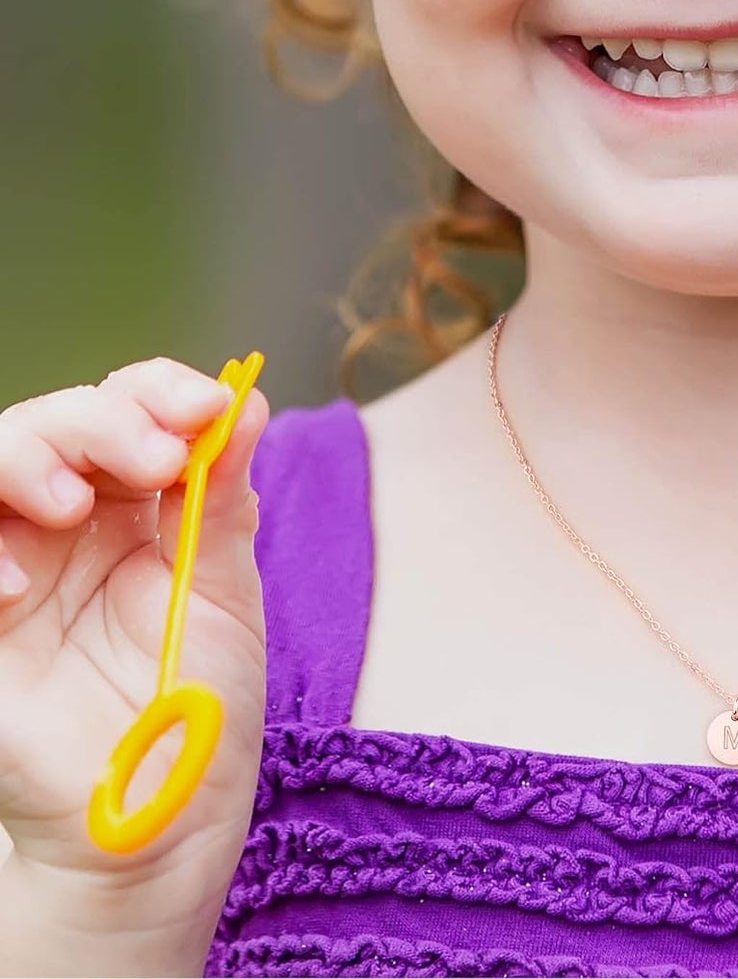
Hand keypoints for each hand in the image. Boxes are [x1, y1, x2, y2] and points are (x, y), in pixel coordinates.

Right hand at [0, 357, 268, 962]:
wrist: (168, 813)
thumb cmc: (203, 699)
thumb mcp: (224, 590)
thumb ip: (221, 500)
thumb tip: (246, 405)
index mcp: (141, 502)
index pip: (134, 410)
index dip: (162, 392)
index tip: (209, 406)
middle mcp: (72, 521)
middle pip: (56, 424)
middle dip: (102, 423)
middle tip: (156, 459)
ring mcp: (17, 567)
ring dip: (27, 461)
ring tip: (72, 502)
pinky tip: (17, 586)